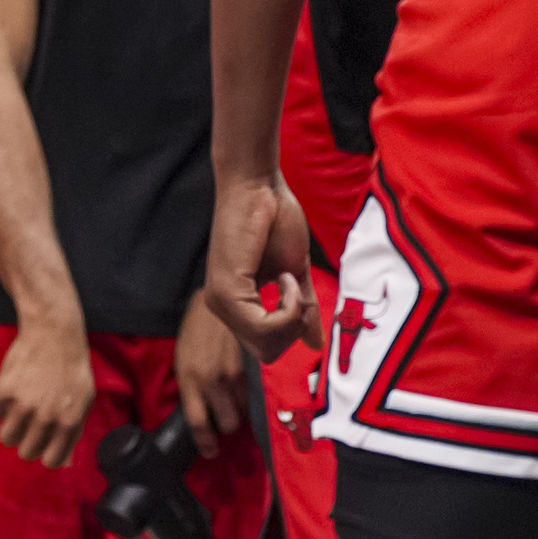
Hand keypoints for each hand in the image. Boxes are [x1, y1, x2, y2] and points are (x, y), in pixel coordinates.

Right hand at [0, 315, 96, 466]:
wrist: (54, 332)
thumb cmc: (72, 367)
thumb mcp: (84, 400)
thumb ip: (74, 431)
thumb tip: (65, 462)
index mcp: (69, 421)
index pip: (52, 460)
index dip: (46, 455)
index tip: (43, 445)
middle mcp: (47, 417)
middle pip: (26, 452)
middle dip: (26, 443)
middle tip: (28, 428)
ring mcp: (24, 404)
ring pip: (7, 438)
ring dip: (10, 430)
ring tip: (14, 415)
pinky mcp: (4, 389)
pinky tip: (1, 404)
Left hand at [172, 289, 249, 459]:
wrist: (215, 301)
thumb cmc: (195, 332)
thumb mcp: (183, 361)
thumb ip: (192, 389)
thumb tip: (203, 416)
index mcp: (189, 378)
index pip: (198, 423)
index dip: (206, 443)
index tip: (212, 451)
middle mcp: (212, 380)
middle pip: (228, 423)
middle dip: (228, 424)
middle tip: (226, 416)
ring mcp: (233, 373)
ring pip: (245, 410)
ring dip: (241, 409)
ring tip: (236, 397)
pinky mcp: (251, 366)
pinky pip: (255, 394)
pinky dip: (252, 396)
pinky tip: (248, 387)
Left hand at [204, 173, 321, 359]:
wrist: (258, 185)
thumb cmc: (274, 219)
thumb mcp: (295, 271)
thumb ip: (303, 308)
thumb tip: (316, 344)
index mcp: (236, 304)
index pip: (266, 347)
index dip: (291, 329)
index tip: (296, 291)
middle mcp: (222, 307)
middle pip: (267, 353)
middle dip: (293, 328)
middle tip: (294, 288)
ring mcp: (221, 301)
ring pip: (267, 345)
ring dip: (292, 315)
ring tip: (287, 277)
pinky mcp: (227, 292)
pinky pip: (265, 327)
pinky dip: (288, 306)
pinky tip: (284, 275)